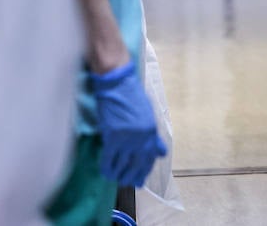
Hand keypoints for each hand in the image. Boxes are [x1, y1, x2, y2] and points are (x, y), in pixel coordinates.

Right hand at [91, 61, 166, 186]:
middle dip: (132, 176)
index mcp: (151, 131)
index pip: (150, 158)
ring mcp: (127, 137)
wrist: (117, 83)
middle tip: (127, 183)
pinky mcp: (112, 136)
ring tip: (115, 179)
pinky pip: (109, 159)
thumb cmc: (131, 96)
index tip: (140, 180)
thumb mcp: (147, 115)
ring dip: (118, 174)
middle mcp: (141, 137)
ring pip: (122, 164)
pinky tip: (105, 172)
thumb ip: (153, 136)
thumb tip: (161, 153)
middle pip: (137, 164)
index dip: (145, 171)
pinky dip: (106, 167)